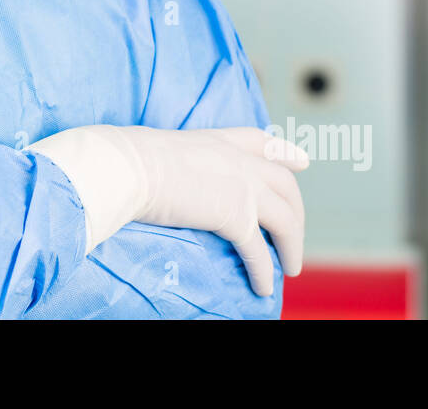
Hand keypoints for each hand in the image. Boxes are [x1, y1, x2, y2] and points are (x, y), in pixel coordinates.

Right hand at [29, 125, 307, 295]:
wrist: (126, 167)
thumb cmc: (129, 160)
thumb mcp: (163, 150)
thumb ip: (179, 162)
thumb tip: (165, 176)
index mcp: (219, 141)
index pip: (261, 142)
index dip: (284, 153)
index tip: (301, 162)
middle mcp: (238, 160)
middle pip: (285, 185)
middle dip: (297, 211)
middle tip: (296, 234)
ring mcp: (241, 187)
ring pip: (285, 219)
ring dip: (291, 246)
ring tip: (291, 268)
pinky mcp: (235, 217)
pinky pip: (259, 250)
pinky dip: (265, 270)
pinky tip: (263, 285)